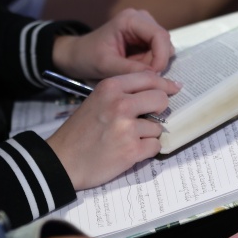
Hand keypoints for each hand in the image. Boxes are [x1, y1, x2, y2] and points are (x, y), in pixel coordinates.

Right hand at [47, 71, 179, 188]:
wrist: (63, 160)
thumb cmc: (79, 131)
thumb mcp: (97, 100)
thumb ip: (122, 94)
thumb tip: (155, 92)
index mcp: (110, 87)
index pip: (149, 77)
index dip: (164, 84)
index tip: (174, 88)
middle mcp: (120, 104)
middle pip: (160, 98)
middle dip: (158, 109)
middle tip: (148, 117)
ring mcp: (127, 128)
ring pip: (158, 126)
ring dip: (148, 134)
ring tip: (127, 138)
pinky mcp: (132, 150)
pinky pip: (155, 146)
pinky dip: (146, 149)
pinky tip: (130, 150)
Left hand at [54, 7, 173, 75]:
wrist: (78, 55)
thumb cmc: (88, 57)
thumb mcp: (107, 65)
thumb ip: (131, 70)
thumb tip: (156, 77)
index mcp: (130, 19)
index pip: (160, 35)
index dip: (161, 57)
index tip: (154, 76)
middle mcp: (141, 18)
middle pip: (164, 41)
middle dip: (156, 61)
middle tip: (140, 75)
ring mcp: (144, 26)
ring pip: (163, 48)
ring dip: (153, 63)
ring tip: (132, 69)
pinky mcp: (145, 37)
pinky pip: (158, 52)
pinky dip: (150, 63)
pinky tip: (134, 67)